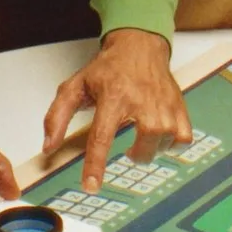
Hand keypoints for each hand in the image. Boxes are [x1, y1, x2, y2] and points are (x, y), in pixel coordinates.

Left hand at [41, 29, 192, 193]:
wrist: (138, 45)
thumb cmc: (108, 68)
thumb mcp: (75, 86)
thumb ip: (57, 116)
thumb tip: (49, 145)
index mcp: (112, 97)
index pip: (102, 138)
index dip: (96, 166)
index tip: (92, 186)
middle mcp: (141, 101)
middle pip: (144, 145)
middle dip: (136, 156)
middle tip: (129, 152)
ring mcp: (163, 104)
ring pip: (165, 143)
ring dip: (153, 150)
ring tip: (144, 141)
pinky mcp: (178, 106)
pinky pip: (183, 138)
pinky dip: (174, 144)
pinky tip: (162, 137)